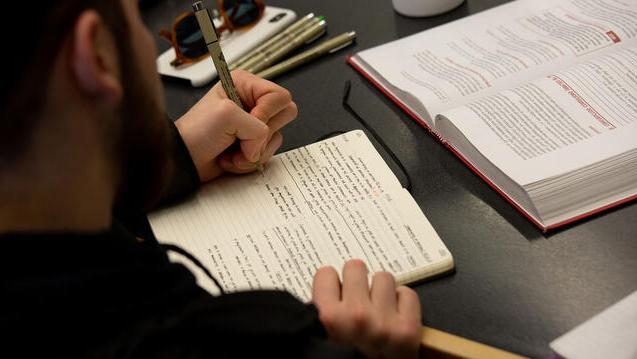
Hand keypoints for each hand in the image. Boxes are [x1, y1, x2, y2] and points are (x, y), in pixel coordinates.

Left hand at [175, 70, 297, 181]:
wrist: (185, 160)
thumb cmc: (197, 132)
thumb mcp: (226, 116)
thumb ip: (256, 126)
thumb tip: (263, 144)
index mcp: (245, 84)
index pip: (280, 96)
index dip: (267, 113)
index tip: (247, 122)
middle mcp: (253, 102)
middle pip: (286, 114)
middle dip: (263, 134)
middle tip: (241, 136)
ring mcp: (254, 124)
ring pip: (277, 138)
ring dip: (254, 151)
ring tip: (232, 151)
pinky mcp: (254, 144)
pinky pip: (269, 154)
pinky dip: (249, 161)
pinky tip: (231, 159)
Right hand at [312, 260, 421, 358]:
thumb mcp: (319, 338)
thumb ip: (320, 312)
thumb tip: (328, 287)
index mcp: (327, 319)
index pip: (326, 273)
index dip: (331, 284)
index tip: (334, 292)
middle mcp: (356, 316)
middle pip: (355, 267)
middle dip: (356, 282)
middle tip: (357, 297)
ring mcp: (384, 322)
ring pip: (383, 277)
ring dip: (380, 291)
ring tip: (377, 308)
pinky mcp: (409, 329)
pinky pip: (408, 293)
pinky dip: (402, 302)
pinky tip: (394, 315)